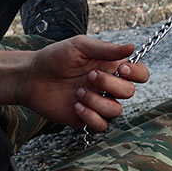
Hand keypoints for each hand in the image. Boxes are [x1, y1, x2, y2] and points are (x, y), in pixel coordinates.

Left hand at [0, 36, 150, 131]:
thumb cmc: (55, 57)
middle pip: (129, 93)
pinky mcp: (86, 119)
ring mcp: (98, 103)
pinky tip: (76, 106)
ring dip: (98, 101)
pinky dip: (91, 116)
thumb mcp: (80, 46)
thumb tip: (132, 47)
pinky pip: (102, 125)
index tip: (121, 68)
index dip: (137, 73)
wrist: (32, 77)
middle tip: (89, 76)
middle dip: (111, 84)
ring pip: (116, 110)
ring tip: (78, 93)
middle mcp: (108, 86)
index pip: (139, 74)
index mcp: (111, 66)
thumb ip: (106, 49)